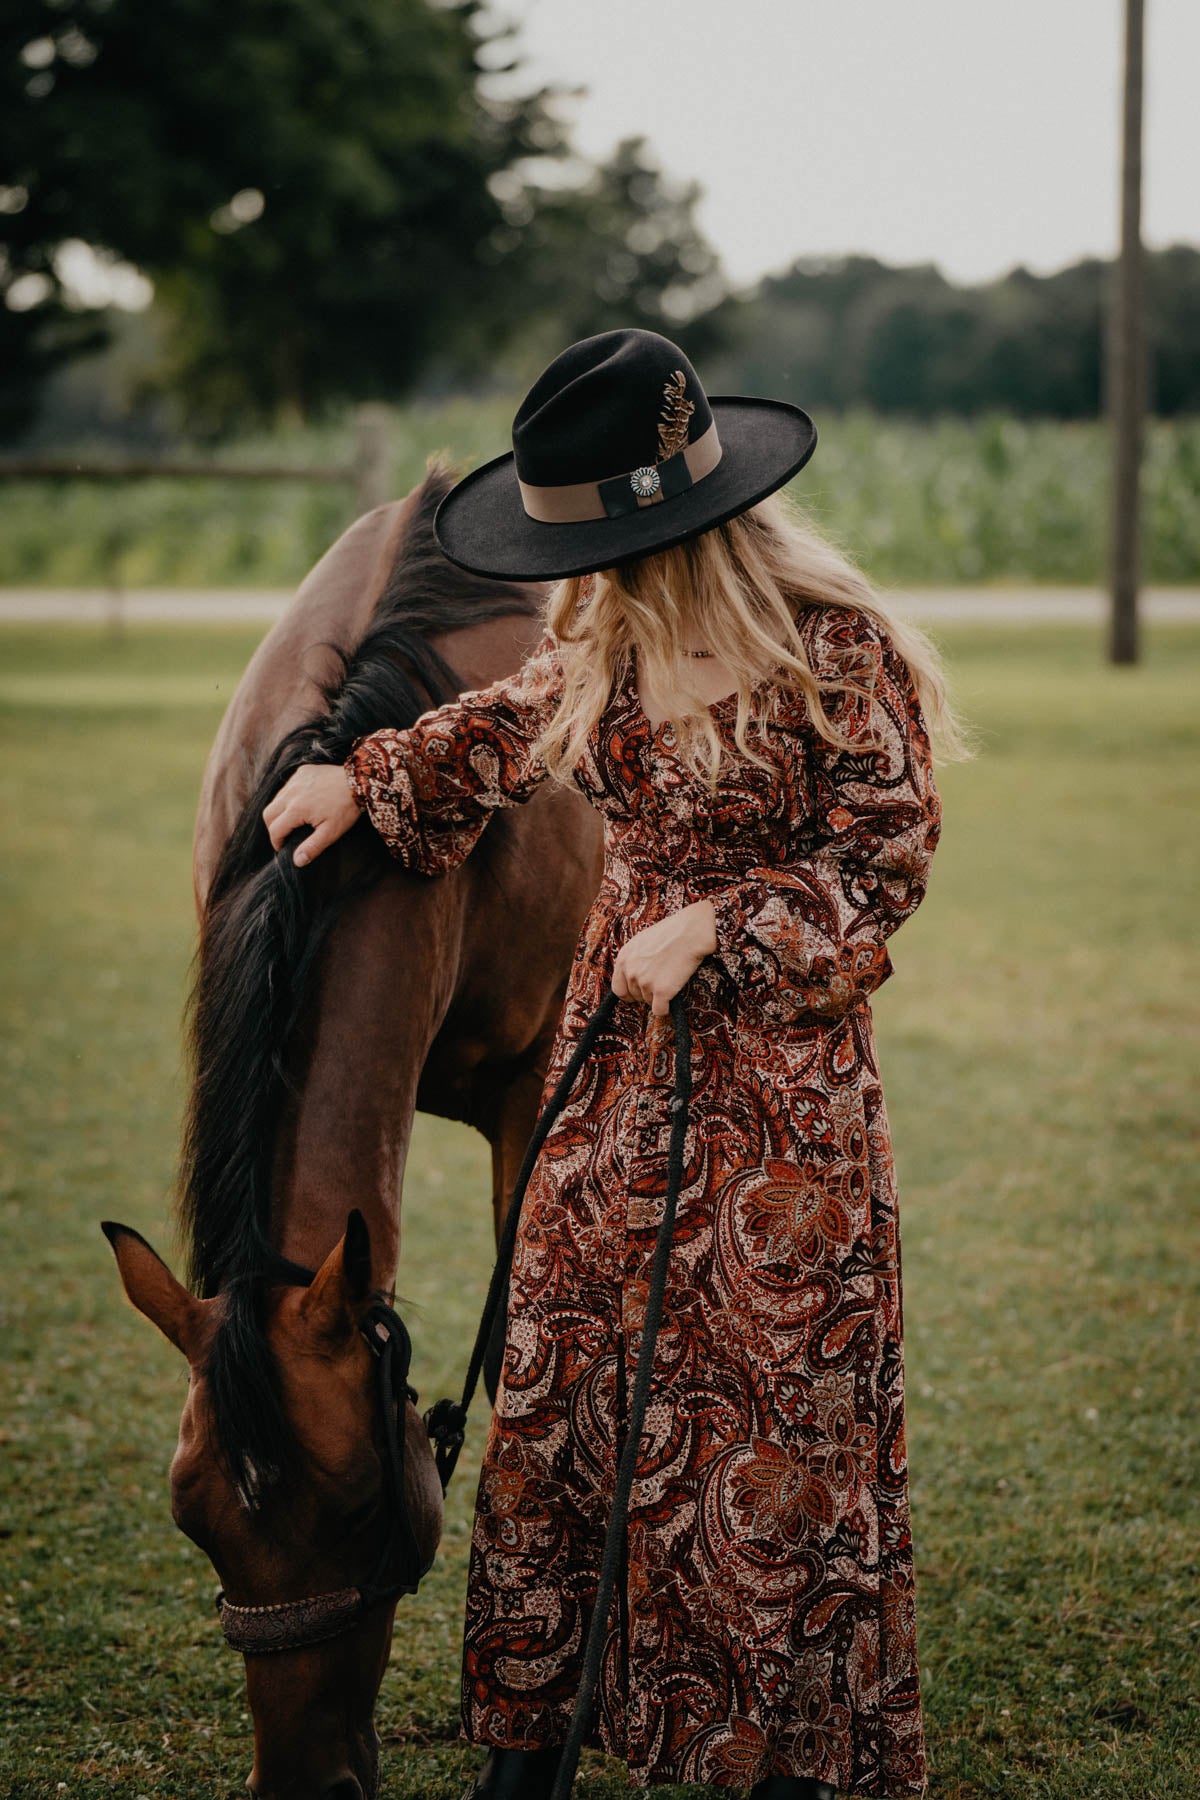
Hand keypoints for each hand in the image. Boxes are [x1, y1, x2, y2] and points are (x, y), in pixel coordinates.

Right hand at [263, 763, 361, 865]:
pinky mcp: (302, 772)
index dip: (277, 842)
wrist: (359, 781)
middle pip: (268, 813)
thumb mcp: (331, 832)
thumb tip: (297, 861)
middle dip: (273, 827)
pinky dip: (288, 797)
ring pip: (276, 799)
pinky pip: (287, 787)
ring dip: (280, 812)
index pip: (275, 830)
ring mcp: (295, 780)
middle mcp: (291, 792)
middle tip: (283, 836)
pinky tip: (301, 803)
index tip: (282, 848)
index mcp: (296, 809)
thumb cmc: (346, 808)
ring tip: (292, 822)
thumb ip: (312, 847)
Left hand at [611, 900, 717, 1016]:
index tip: (637, 994)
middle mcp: (631, 972)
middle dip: (646, 993)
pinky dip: (666, 1009)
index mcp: (623, 959)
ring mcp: (645, 982)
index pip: (618, 988)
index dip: (628, 993)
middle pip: (635, 996)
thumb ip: (633, 959)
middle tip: (661, 983)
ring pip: (649, 1002)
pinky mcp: (661, 991)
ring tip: (671, 981)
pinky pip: (660, 1010)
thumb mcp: (642, 941)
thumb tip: (634, 974)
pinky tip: (672, 1000)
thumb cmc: (670, 933)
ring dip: (659, 997)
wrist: (690, 932)